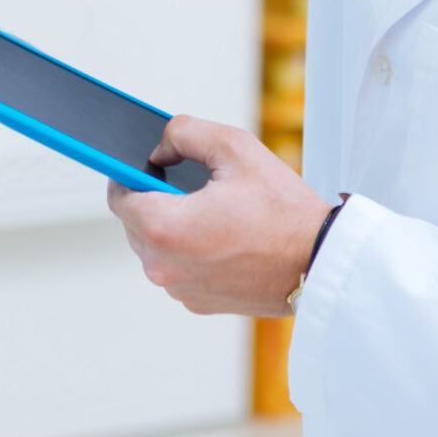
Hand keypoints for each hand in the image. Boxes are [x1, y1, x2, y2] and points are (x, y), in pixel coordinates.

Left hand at [108, 116, 332, 317]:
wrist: (319, 262)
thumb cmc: (284, 211)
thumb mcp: (236, 147)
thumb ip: (184, 132)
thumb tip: (160, 146)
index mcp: (163, 228)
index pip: (119, 195)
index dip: (130, 174)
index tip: (147, 166)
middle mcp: (163, 266)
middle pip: (136, 222)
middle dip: (158, 200)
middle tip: (200, 187)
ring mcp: (179, 290)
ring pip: (157, 247)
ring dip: (176, 227)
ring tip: (219, 214)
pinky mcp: (197, 303)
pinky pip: (179, 269)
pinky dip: (193, 252)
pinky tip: (226, 239)